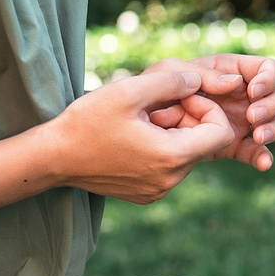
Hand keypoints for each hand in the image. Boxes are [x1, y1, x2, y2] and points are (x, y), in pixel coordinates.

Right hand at [48, 71, 241, 202]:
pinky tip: (133, 138)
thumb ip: (172, 81)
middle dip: (188, 119)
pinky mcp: (146, 195)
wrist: (52, 158)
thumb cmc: (87, 122)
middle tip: (155, 107)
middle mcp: (171, 180)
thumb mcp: (129, 91)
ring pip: (187, 154)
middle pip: (205, 143)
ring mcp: (159, 191)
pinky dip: (161, 148)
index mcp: (172, 157)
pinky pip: (170, 167)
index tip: (179, 98)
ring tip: (140, 122)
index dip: (207, 108)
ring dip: (173, 132)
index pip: (222, 132)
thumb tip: (201, 81)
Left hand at [142, 53, 274, 169]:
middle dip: (271, 106)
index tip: (254, 92)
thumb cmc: (144, 91)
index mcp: (229, 71)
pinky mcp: (229, 146)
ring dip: (271, 129)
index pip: (267, 69)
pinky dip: (261, 157)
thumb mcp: (168, 72)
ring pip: (270, 124)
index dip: (268, 79)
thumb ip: (202, 75)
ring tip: (258, 138)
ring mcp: (236, 121)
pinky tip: (263, 164)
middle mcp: (238, 96)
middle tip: (253, 118)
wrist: (124, 127)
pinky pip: (252, 151)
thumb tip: (237, 83)